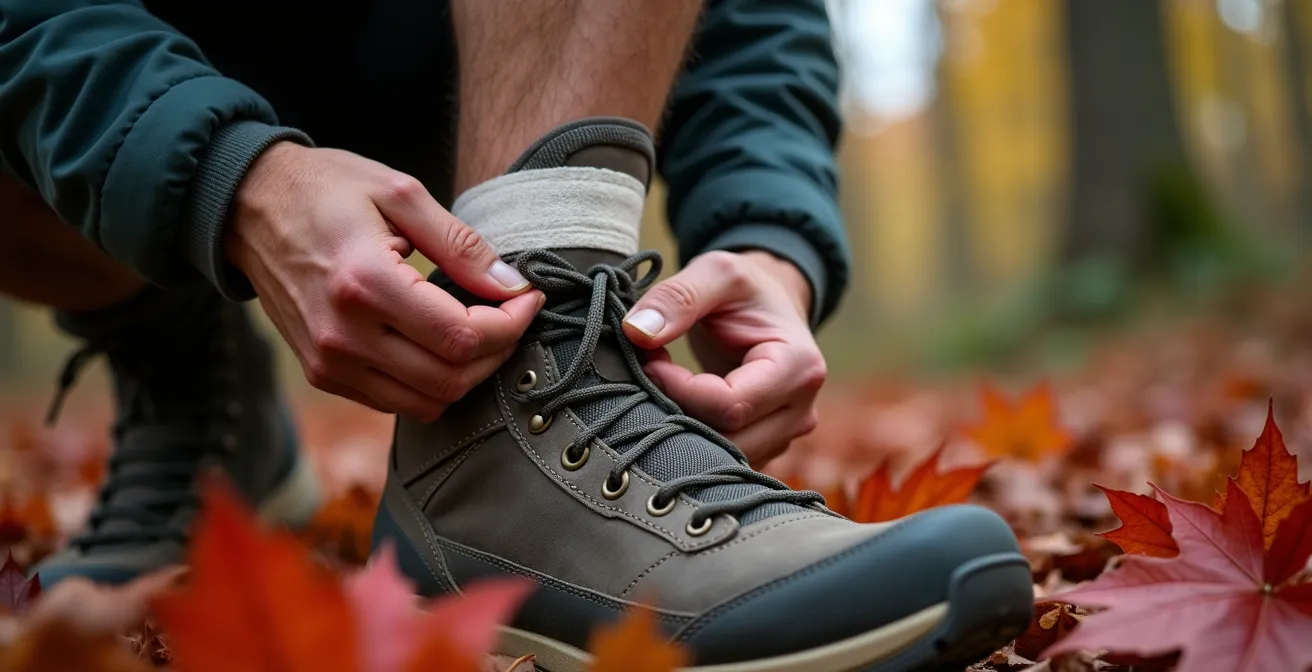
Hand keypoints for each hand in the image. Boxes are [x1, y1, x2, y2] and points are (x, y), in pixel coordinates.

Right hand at [226, 142, 543, 420]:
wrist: (247, 207)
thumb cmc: (326, 189)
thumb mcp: (399, 193)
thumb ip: (461, 244)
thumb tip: (512, 286)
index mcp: (364, 283)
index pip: (460, 336)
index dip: (510, 326)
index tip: (528, 298)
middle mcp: (343, 335)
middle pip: (450, 380)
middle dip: (497, 353)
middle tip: (510, 314)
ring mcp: (329, 363)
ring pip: (428, 402)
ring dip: (468, 374)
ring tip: (480, 330)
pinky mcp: (324, 374)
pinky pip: (397, 402)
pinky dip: (432, 382)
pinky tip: (439, 342)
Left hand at [622, 250, 825, 465]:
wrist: (768, 307)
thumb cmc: (745, 289)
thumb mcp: (715, 272)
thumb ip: (676, 297)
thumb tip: (636, 333)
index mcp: (799, 368)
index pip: (730, 406)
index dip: (679, 389)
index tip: (651, 361)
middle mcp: (800, 412)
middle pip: (726, 441)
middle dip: (677, 414)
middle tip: (650, 377)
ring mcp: (784, 435)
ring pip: (720, 458)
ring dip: (680, 429)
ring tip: (664, 387)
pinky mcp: (764, 446)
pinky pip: (720, 460)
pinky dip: (690, 438)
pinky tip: (676, 406)